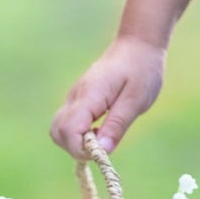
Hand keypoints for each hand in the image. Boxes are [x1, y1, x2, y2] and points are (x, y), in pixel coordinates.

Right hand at [49, 35, 165, 156]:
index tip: (103, 152)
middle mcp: (76, 96)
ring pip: (59, 128)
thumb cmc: (141, 70)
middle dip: (75, 148)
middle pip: (58, 132)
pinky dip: (78, 133)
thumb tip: (102, 151)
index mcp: (89, 95)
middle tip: (103, 147)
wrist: (137, 46)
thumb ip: (117, 125)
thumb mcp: (136, 100)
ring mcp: (74, 96)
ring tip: (102, 137)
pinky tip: (100, 129)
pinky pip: (68, 121)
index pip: (69, 130)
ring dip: (75, 141)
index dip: (81, 149)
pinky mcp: (78, 99)